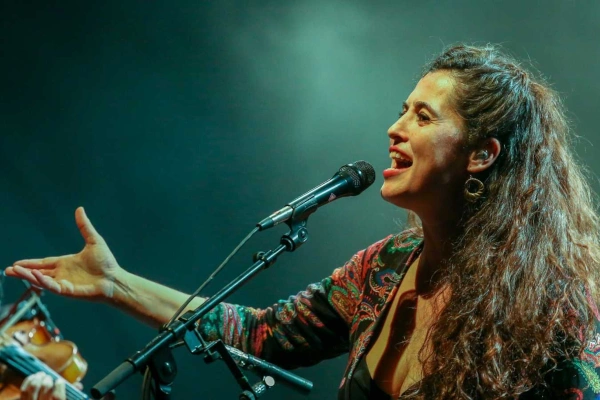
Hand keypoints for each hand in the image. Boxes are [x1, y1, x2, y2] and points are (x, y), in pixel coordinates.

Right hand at [6, 207, 122, 301]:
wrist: (115, 279)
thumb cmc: (106, 263)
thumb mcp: (94, 241)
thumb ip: (84, 226)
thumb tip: (80, 209)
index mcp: (65, 263)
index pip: (43, 263)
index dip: (30, 264)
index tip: (17, 264)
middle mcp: (62, 274)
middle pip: (38, 273)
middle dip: (23, 272)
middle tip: (8, 271)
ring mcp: (64, 283)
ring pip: (41, 280)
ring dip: (29, 276)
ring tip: (15, 271)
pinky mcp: (68, 291)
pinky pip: (52, 286)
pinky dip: (43, 282)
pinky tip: (35, 275)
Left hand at [19, 372, 68, 399]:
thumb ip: (72, 395)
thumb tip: (79, 385)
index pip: (57, 397)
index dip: (59, 386)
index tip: (59, 381)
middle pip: (45, 388)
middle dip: (48, 380)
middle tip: (49, 377)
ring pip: (33, 388)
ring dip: (38, 378)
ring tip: (42, 375)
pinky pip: (23, 390)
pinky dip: (29, 381)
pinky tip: (34, 377)